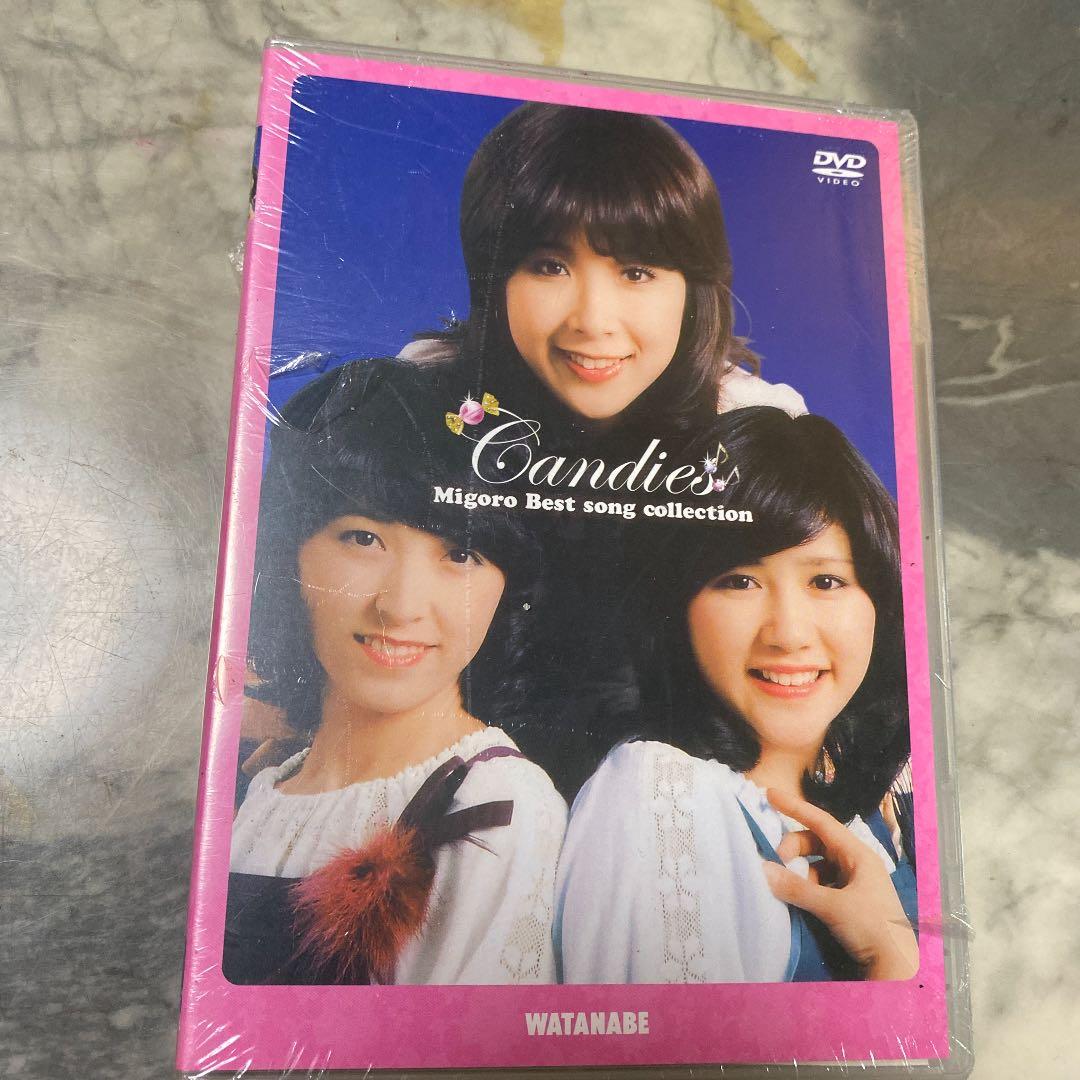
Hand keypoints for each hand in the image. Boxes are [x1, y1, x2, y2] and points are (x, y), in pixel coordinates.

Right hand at [762, 787, 918, 980]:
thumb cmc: (871, 928)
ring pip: (817, 864)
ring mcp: (854, 882)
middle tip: (776, 863)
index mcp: (858, 855)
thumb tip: (763, 870)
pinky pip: (821, 882)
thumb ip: (797, 888)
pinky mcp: (850, 900)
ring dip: (801, 871)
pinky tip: (801, 899)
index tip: (771, 795)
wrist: (896, 968)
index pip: (822, 822)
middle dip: (794, 848)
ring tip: (791, 887)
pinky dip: (807, 886)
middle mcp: (856, 864)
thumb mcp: (832, 905)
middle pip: (817, 842)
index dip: (796, 807)